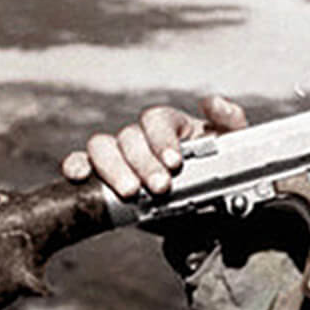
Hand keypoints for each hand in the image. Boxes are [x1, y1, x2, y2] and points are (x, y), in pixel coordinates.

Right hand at [60, 95, 248, 197]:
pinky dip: (77, 165)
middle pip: (129, 136)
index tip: (175, 163)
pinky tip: (80, 175)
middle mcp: (142, 136)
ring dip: (113, 168)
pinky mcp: (106, 177)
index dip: (162, 139)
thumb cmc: (218, 169)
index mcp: (170, 124)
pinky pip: (83, 163)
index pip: (156, 119)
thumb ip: (229, 120)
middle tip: (160, 187)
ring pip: (102, 147)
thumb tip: (211, 101)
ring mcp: (121, 155)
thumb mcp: (233, 145)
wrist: (206, 207)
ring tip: (131, 192)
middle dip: (143, 162)